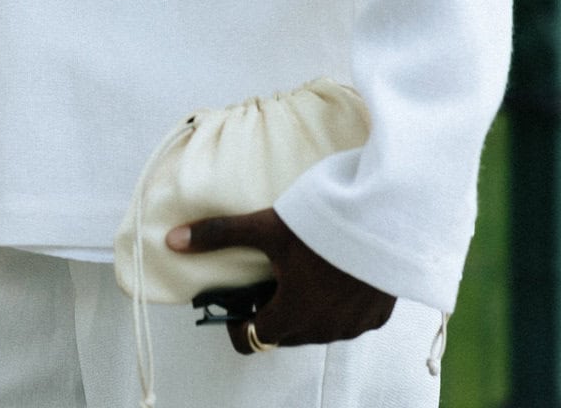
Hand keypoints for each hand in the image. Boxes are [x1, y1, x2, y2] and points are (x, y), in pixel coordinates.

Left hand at [169, 208, 394, 352]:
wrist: (389, 220)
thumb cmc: (324, 225)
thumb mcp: (267, 227)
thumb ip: (218, 235)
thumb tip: (172, 240)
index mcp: (292, 316)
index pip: (252, 340)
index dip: (237, 324)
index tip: (235, 302)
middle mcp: (324, 331)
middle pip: (283, 335)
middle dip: (269, 313)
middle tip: (265, 279)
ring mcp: (354, 327)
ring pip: (316, 331)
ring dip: (302, 311)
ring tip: (298, 274)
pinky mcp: (378, 316)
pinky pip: (346, 322)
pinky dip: (333, 307)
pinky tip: (331, 276)